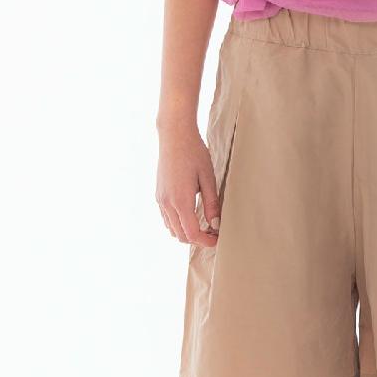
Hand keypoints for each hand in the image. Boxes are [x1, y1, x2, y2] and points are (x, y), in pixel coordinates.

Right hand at [155, 120, 219, 246]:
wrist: (174, 135)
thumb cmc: (194, 153)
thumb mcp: (208, 178)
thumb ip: (211, 204)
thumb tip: (215, 224)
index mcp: (181, 201)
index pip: (192, 234)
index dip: (206, 241)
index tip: (218, 240)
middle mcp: (167, 203)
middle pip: (181, 235)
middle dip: (198, 239)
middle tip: (213, 232)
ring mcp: (160, 200)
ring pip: (172, 229)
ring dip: (187, 232)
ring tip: (204, 224)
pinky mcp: (159, 195)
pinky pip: (167, 218)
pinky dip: (178, 223)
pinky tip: (191, 215)